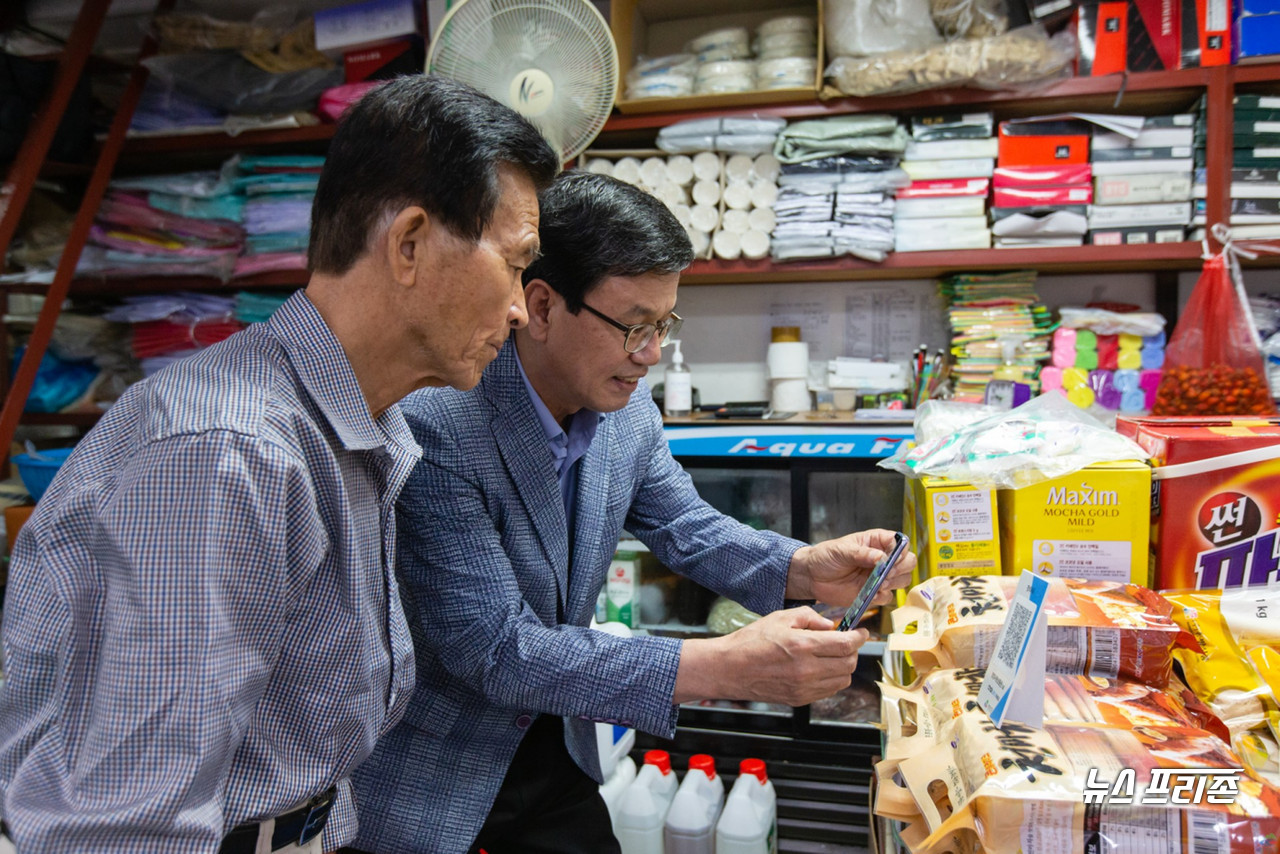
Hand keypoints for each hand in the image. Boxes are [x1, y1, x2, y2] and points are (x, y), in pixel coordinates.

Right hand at [674, 607, 866, 705]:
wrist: (729, 669)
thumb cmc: (750, 642)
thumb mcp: (780, 617)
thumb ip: (809, 617)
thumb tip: (829, 625)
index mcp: (802, 646)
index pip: (846, 644)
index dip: (859, 638)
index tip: (861, 632)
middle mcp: (807, 670)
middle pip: (849, 664)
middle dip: (853, 651)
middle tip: (847, 642)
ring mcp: (804, 688)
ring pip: (843, 680)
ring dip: (844, 666)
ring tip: (833, 655)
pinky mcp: (800, 699)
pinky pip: (829, 690)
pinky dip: (832, 679)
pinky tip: (820, 667)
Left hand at [786, 528, 916, 606]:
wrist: (812, 577)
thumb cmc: (825, 557)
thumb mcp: (841, 550)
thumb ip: (861, 553)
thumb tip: (881, 558)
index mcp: (876, 542)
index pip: (900, 543)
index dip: (900, 551)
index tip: (890, 559)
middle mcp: (882, 559)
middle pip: (908, 562)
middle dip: (899, 569)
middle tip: (884, 574)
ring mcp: (880, 576)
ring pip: (902, 580)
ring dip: (893, 584)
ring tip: (876, 583)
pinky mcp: (874, 593)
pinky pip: (888, 597)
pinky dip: (882, 597)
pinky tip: (869, 594)